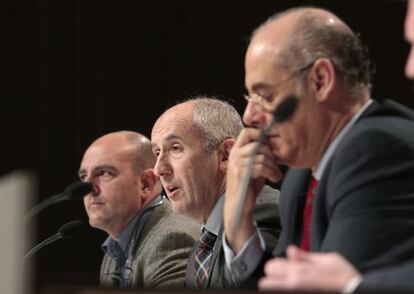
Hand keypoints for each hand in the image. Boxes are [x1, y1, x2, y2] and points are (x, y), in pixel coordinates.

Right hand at [224, 127, 281, 252]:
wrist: (239, 205)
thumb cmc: (248, 187)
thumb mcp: (254, 167)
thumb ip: (260, 155)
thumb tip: (273, 145)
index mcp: (236, 150)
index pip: (247, 131)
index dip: (261, 135)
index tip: (271, 147)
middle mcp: (234, 154)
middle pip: (258, 143)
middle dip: (271, 154)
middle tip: (277, 165)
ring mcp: (236, 164)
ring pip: (261, 156)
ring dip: (273, 166)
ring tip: (276, 174)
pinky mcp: (240, 173)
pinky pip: (260, 166)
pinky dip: (271, 172)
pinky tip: (274, 178)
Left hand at [259, 245, 359, 291]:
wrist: (355, 291)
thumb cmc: (344, 276)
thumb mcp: (327, 260)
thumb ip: (305, 257)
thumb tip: (290, 251)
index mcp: (299, 270)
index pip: (270, 267)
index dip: (276, 267)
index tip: (285, 269)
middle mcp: (293, 284)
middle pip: (265, 283)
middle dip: (273, 280)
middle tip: (285, 279)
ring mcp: (295, 293)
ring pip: (271, 290)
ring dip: (277, 286)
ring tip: (290, 285)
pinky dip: (284, 291)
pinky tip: (299, 289)